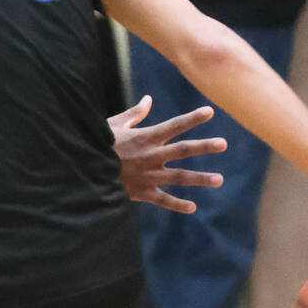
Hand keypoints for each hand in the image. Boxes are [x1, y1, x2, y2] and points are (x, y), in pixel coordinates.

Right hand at [108, 95, 225, 213]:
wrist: (84, 171)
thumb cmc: (97, 145)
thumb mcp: (113, 125)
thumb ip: (135, 114)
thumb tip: (148, 99)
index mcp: (145, 138)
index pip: (174, 125)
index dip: (193, 118)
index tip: (210, 112)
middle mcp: (151, 156)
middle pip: (183, 150)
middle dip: (204, 146)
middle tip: (224, 144)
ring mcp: (148, 175)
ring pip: (179, 177)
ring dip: (200, 178)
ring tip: (219, 180)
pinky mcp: (141, 192)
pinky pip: (163, 199)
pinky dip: (177, 204)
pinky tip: (192, 207)